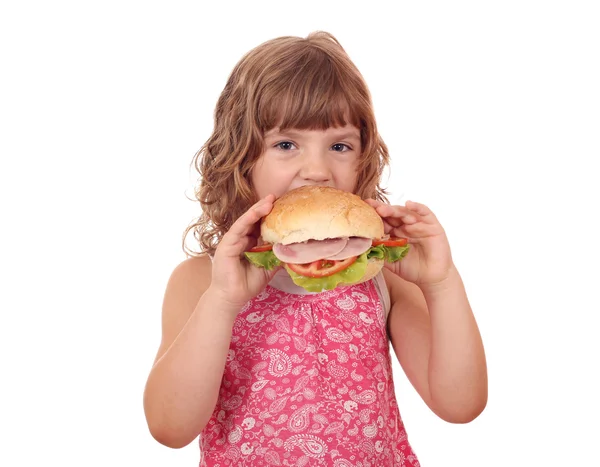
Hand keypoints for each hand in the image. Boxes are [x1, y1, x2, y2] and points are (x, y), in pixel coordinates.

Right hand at [209, 194, 281, 311]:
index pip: (260, 225)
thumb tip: (295, 251)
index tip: (282, 205)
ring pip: (246, 221)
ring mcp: (232, 241)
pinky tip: (257, 211)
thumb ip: (278, 258)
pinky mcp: (226, 244)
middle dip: (264, 208)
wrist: (232, 298)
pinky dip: (248, 219)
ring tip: (269, 200)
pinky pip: (238, 228)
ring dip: (257, 210)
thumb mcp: (268, 268)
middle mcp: (240, 239)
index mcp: (249, 243)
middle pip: (253, 220)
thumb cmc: (247, 284)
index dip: (270, 216)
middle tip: (276, 196)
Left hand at [365, 199, 453, 286]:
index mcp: (395, 233)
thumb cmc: (412, 269)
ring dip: (395, 210)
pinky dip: (418, 207)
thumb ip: (380, 255)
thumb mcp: (392, 262)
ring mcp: (419, 225)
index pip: (384, 221)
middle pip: (393, 214)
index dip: (374, 215)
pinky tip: (409, 204)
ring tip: (384, 210)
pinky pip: (426, 213)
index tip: (363, 209)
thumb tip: (362, 250)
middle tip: (372, 207)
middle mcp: (406, 226)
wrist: (432, 278)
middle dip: (382, 210)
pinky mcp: (433, 226)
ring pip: (406, 213)